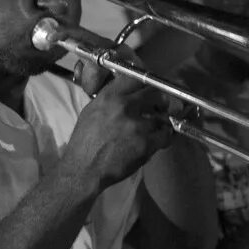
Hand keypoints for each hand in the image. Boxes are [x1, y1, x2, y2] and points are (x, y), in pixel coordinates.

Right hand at [62, 49, 174, 190]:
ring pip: (162, 117)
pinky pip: (165, 136)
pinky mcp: (145, 143)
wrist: (83, 170)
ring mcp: (137, 125)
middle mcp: (124, 106)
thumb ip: (112, 98)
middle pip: (156, 94)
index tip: (151, 91)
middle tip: (162, 108)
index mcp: (110, 96)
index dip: (147, 84)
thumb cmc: (85, 141)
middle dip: (161, 102)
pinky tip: (156, 142)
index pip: (137, 78)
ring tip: (155, 130)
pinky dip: (163, 139)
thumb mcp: (93, 110)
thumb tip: (131, 92)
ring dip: (161, 124)